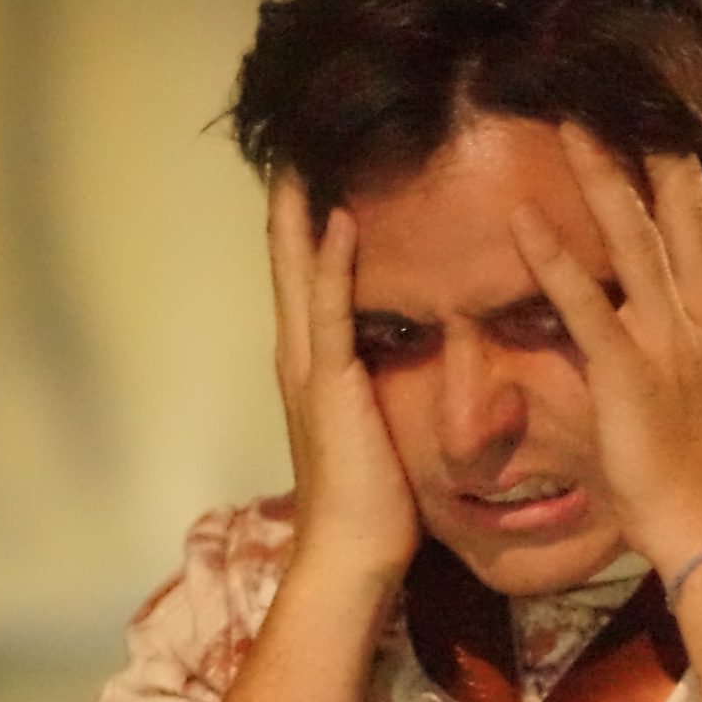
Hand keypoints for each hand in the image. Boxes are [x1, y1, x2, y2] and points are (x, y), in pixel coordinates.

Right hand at [268, 173, 419, 586]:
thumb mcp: (381, 432)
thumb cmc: (373, 507)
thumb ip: (385, 393)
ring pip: (299, 274)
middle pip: (289, 264)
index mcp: (313, 368)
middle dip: (290, 206)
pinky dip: (332, 261)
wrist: (351, 555)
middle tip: (291, 146)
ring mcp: (309, 368)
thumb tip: (412, 366)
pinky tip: (339, 218)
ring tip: (301, 158)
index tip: (311, 180)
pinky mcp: (330, 384)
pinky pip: (331, 310)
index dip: (304, 232)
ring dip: (300, 214)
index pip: (306, 283)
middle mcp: (300, 358)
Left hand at [507, 127, 701, 574]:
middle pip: (686, 214)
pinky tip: (523, 220)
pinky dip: (553, 260)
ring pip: (635, 240)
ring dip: (601, 179)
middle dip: (657, 150)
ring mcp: (670, 340)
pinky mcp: (628, 370)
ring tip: (570, 128)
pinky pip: (584, 303)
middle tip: (624, 95)